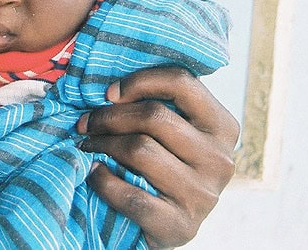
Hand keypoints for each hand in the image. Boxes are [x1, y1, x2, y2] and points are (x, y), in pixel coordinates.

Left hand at [77, 66, 238, 248]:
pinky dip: (103, 180)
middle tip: (85, 123)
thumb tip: (110, 86)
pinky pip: (131, 195)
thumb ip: (159, 105)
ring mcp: (203, 195)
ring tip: (87, 144)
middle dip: (109, 116)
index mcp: (222, 126)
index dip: (138, 81)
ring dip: (102, 144)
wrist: (169, 227)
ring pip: (139, 150)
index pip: (182, 82)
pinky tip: (93, 171)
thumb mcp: (175, 133)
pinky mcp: (182, 226)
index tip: (108, 92)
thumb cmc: (165, 166)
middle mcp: (220, 159)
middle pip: (154, 116)